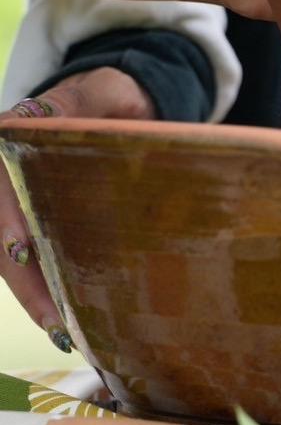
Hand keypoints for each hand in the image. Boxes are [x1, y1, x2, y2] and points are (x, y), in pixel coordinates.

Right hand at [0, 70, 152, 347]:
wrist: (123, 100)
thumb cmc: (114, 96)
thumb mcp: (101, 93)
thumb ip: (72, 105)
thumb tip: (38, 116)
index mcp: (7, 144)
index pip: (0, 193)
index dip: (9, 227)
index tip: (26, 254)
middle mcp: (2, 176)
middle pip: (0, 239)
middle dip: (23, 282)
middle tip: (55, 321)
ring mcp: (14, 200)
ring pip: (8, 257)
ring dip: (30, 294)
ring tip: (62, 331)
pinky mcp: (33, 219)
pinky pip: (25, 259)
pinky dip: (39, 289)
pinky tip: (63, 318)